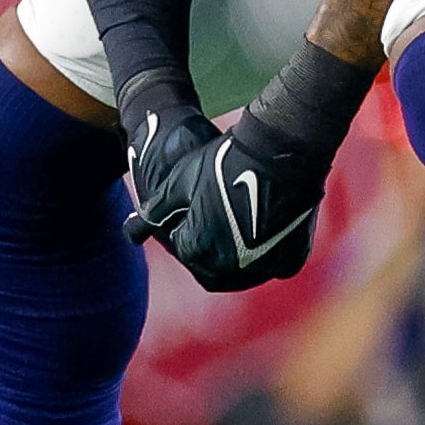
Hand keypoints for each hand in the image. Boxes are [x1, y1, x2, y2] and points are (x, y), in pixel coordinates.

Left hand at [128, 108, 329, 291]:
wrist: (280, 152)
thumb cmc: (223, 161)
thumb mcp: (180, 182)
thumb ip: (157, 211)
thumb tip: (134, 232)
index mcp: (196, 249)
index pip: (180, 247)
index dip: (181, 227)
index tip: (188, 210)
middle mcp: (229, 267)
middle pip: (209, 267)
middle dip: (204, 249)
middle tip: (211, 222)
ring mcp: (263, 267)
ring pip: (241, 272)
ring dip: (233, 258)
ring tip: (234, 230)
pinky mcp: (290, 260)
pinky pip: (272, 266)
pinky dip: (265, 256)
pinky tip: (263, 232)